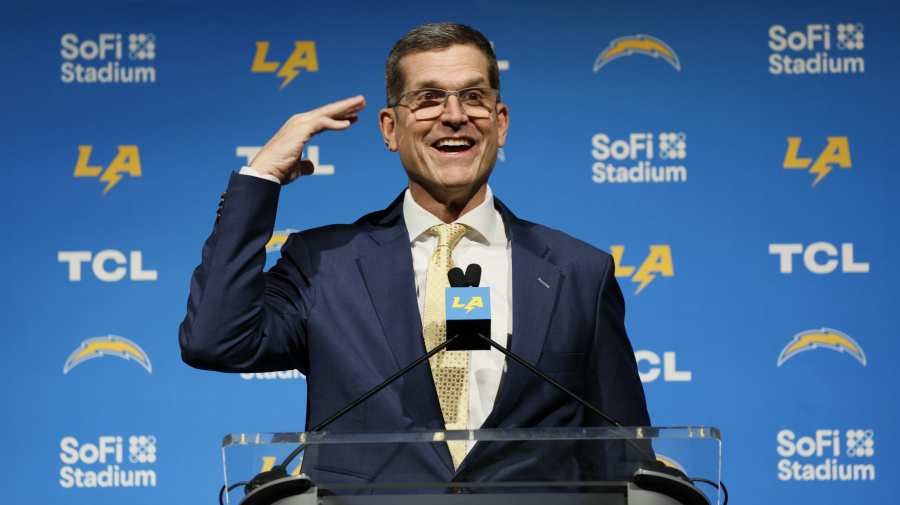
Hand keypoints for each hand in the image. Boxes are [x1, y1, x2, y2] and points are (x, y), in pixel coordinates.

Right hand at [249, 95, 365, 183]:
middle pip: (328, 111)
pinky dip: (336, 123)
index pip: (323, 119)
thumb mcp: (296, 167)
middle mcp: (299, 122)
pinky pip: (322, 123)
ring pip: (327, 113)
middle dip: (346, 106)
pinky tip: (349, 123)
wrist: (264, 173)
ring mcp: (299, 124)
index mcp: (299, 128)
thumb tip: (311, 166)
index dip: (339, 116)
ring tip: (361, 103)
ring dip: (345, 107)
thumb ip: (305, 165)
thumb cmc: (278, 170)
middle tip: (362, 101)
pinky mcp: (300, 130)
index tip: (354, 116)